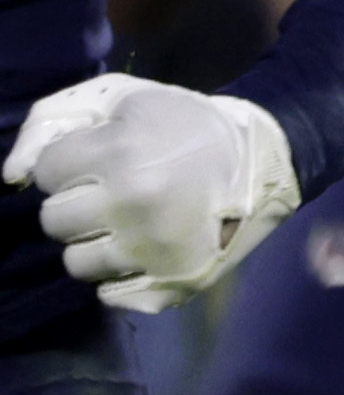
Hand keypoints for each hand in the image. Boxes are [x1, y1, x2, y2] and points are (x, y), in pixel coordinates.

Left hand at [11, 76, 292, 313]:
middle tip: (114, 191)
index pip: (46, 173)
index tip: (104, 157)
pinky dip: (121, 278)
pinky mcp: (176, 282)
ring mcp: (154, 250)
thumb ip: (50, 123)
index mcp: (120, 154)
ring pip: (77, 263)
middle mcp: (132, 206)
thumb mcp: (119, 97)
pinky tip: (143, 253)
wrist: (267, 156)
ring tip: (128, 224)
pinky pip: (113, 297)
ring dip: (95, 243)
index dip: (71, 162)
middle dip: (77, 204)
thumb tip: (12, 177)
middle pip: (54, 221)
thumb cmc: (183, 122)